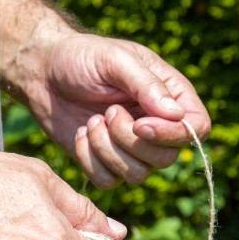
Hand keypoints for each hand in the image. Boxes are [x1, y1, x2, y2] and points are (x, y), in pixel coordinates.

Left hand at [27, 34, 210, 187]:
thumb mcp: (115, 60)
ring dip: (108, 150)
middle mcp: (156, 125)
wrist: (42, 73)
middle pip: (166, 158)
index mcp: (169, 95)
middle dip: (131, 141)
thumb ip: (146, 84)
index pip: (196, 128)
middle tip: (107, 113)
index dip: (173, 134)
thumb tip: (176, 116)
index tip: (141, 123)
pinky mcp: (105, 163)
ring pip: (137, 175)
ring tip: (91, 121)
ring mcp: (131, 148)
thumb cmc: (81, 57)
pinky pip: (108, 182)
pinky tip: (80, 134)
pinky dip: (90, 160)